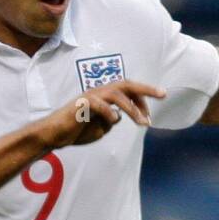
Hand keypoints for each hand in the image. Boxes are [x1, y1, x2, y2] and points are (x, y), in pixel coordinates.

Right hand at [43, 80, 166, 146]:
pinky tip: (114, 120)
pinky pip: (98, 104)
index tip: (151, 117)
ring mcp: (90, 97)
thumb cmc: (77, 130)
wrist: (55, 135)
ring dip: (132, 108)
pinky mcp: (80, 105)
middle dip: (146, 89)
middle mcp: (99, 92)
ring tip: (142, 122)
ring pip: (116, 94)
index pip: (129, 92)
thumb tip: (120, 116)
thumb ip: (111, 120)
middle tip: (163, 94)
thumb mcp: (101, 128)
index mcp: (106, 97)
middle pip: (126, 84)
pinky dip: (108, 111)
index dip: (143, 101)